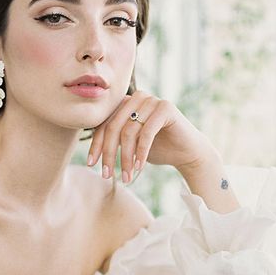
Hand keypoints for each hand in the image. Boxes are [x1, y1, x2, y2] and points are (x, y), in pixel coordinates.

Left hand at [86, 91, 220, 183]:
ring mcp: (152, 100)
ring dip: (126, 158)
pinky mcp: (166, 108)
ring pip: (128, 131)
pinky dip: (140, 153)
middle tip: (107, 175)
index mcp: (124, 103)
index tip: (91, 165)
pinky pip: (146, 133)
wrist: (186, 151)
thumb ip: (113, 141)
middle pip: (113, 127)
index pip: (103, 123)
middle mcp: (136, 97)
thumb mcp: (129, 145)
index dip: (95, 145)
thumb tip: (89, 154)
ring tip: (127, 177)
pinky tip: (139, 168)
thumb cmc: (156, 149)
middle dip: (109, 154)